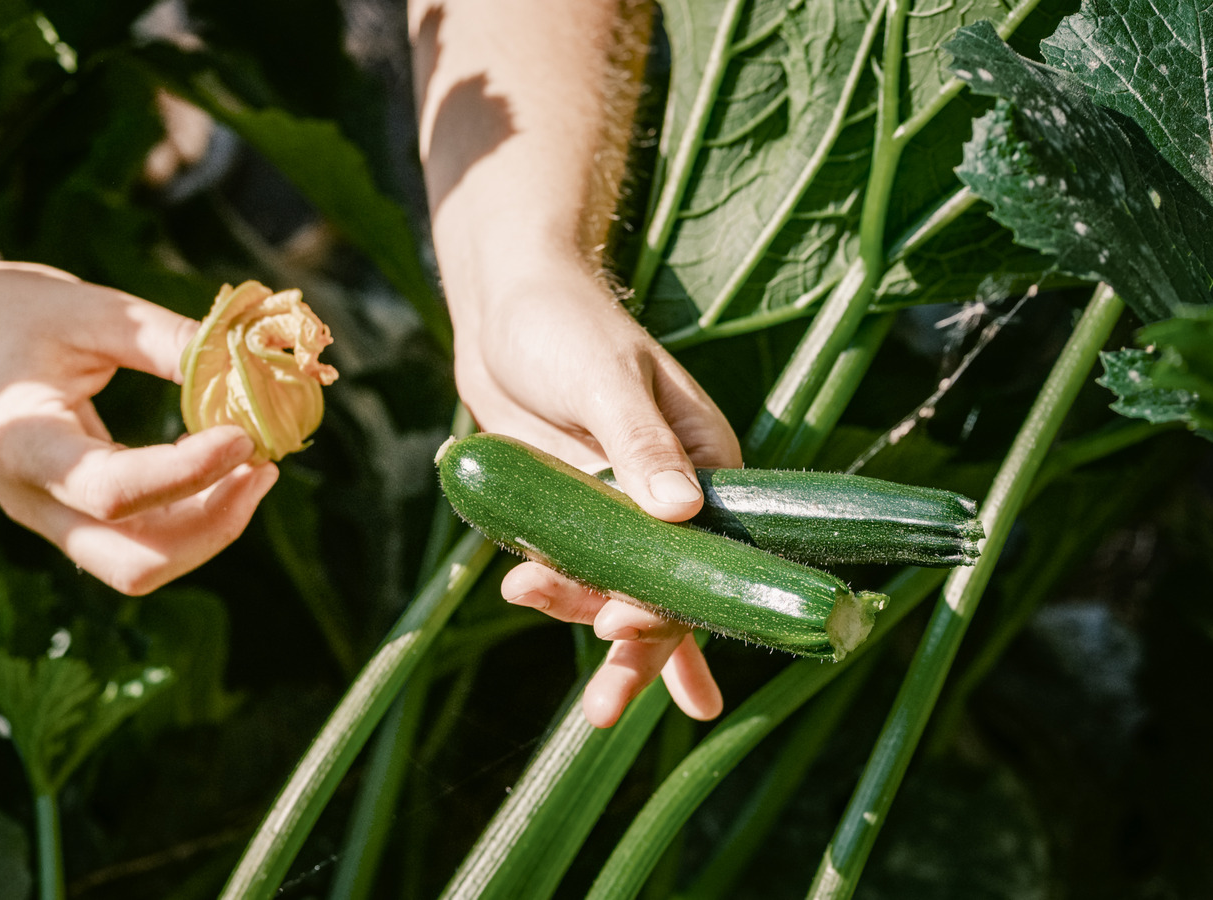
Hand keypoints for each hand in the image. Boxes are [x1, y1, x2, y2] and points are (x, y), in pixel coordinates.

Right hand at [0, 261, 277, 594]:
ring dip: (209, 529)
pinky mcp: (71, 519)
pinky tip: (226, 473)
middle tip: (263, 466)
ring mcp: (49, 520)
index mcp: (21, 444)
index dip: (188, 473)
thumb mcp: (89, 308)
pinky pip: (139, 545)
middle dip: (211, 526)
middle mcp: (31, 502)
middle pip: (132, 562)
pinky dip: (191, 521)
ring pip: (140, 566)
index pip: (112, 491)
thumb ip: (166, 340)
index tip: (245, 435)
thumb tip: (250, 364)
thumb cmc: (11, 313)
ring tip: (257, 468)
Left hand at [451, 264, 741, 726]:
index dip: (670, 602)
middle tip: (606, 707)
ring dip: (579, 610)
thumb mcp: (604, 379)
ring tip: (524, 595)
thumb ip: (639, 444)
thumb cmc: (564, 324)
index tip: (621, 627)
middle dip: (638, 650)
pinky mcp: (574, 509)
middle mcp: (674, 496)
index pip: (707, 553)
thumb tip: (681, 509)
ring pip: (616, 586)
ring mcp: (621, 507)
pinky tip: (532, 599)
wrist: (504, 307)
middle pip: (668, 590)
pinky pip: (575, 566)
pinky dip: (559, 591)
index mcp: (707, 462)